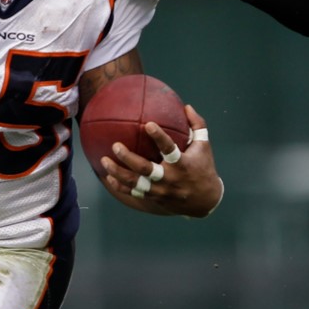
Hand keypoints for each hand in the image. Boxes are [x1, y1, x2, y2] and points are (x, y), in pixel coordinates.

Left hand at [97, 104, 223, 217]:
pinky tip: (108, 177)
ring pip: (136, 183)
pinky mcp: (154, 198)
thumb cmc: (203, 168)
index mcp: (182, 164)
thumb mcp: (205, 147)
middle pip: (146, 169)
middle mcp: (170, 178)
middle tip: (115, 146)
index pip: (169, 149)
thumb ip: (197, 126)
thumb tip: (186, 106)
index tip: (148, 124)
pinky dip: (120, 186)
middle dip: (128, 158)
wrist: (204, 201)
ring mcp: (160, 190)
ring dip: (118, 172)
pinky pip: (134, 193)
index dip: (159, 137)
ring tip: (104, 160)